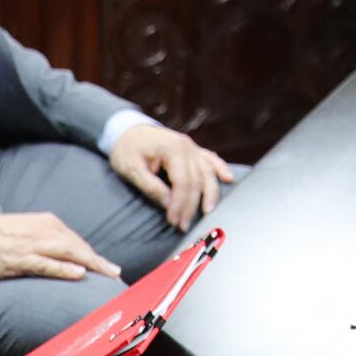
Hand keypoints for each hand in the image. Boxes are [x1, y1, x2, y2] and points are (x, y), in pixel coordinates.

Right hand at [0, 211, 123, 281]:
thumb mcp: (26, 233)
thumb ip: (47, 242)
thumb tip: (66, 258)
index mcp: (47, 223)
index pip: (77, 242)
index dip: (94, 257)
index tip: (109, 270)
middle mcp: (44, 230)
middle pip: (79, 247)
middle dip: (99, 262)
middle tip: (117, 276)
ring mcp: (32, 244)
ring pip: (69, 253)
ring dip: (92, 264)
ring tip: (110, 275)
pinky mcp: (19, 258)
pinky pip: (46, 264)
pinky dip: (64, 269)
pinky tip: (79, 274)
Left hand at [110, 122, 233, 229]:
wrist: (126, 130)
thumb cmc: (126, 149)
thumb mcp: (131, 169)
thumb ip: (151, 187)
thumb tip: (168, 204)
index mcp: (172, 149)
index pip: (182, 182)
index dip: (179, 204)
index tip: (173, 220)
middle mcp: (187, 147)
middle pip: (197, 181)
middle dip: (191, 205)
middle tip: (183, 225)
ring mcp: (192, 147)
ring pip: (208, 173)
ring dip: (210, 194)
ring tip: (208, 211)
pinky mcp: (193, 150)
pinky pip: (211, 160)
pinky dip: (221, 169)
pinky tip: (228, 178)